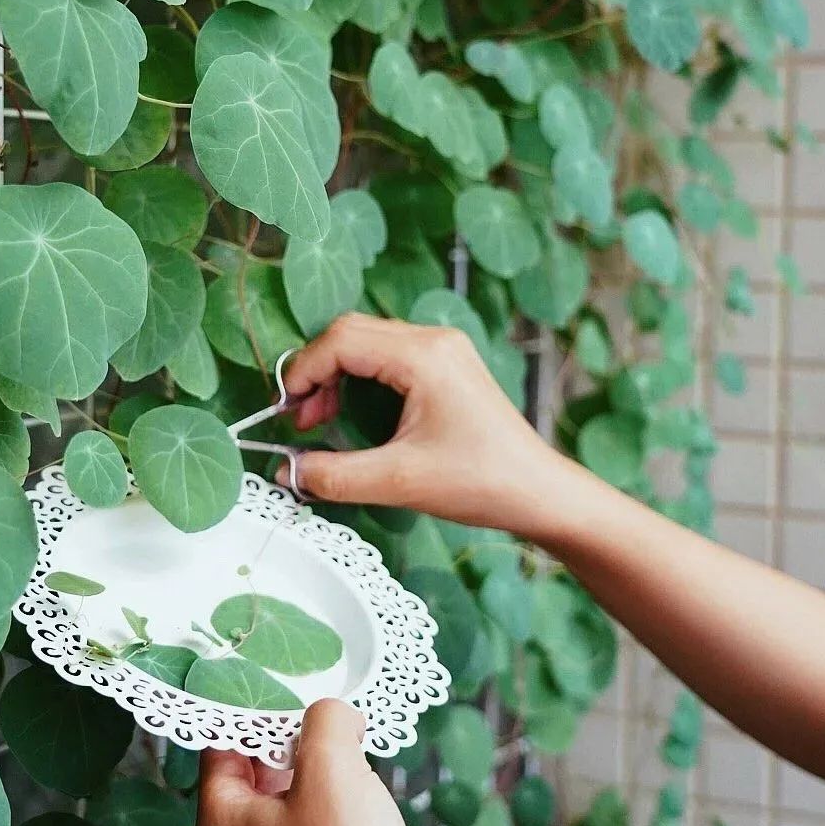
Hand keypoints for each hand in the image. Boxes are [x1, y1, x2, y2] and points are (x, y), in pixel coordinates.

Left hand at [194, 698, 420, 825]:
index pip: (219, 753)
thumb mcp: (331, 761)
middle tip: (326, 733)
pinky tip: (359, 809)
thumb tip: (331, 717)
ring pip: (281, 813)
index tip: (293, 702)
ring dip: (313, 783)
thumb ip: (323, 719)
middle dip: (289, 751)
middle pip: (249, 783)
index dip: (256, 719)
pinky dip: (328, 818)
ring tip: (349, 767)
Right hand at [281, 313, 569, 538]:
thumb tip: (286, 470)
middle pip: (350, 333)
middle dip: (316, 372)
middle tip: (301, 420)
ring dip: (336, 376)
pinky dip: (359, 379)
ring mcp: (443, 350)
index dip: (303, 372)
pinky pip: (387, 356)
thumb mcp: (398, 482)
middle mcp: (433, 341)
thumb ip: (333, 475)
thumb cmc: (481, 482)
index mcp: (423, 356)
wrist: (539, 492)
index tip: (285, 412)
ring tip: (321, 422)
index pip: (341, 340)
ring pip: (367, 343)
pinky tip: (353, 415)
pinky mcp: (446, 366)